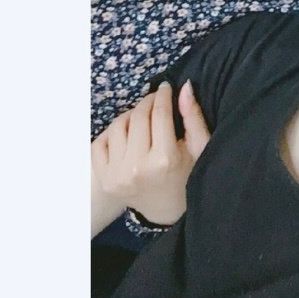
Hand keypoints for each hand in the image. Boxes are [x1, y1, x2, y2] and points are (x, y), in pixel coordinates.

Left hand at [91, 80, 208, 229]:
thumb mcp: (199, 148)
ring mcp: (116, 175)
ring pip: (118, 126)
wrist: (166, 210)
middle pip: (138, 117)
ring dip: (130, 116)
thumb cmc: (187, 175)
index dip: (163, 95)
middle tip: (155, 99)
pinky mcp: (104, 178)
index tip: (165, 88)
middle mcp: (137, 168)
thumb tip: (184, 87)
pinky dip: (112, 134)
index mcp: (164, 160)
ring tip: (142, 119)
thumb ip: (193, 117)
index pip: (160, 114)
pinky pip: (100, 142)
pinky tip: (127, 136)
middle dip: (147, 102)